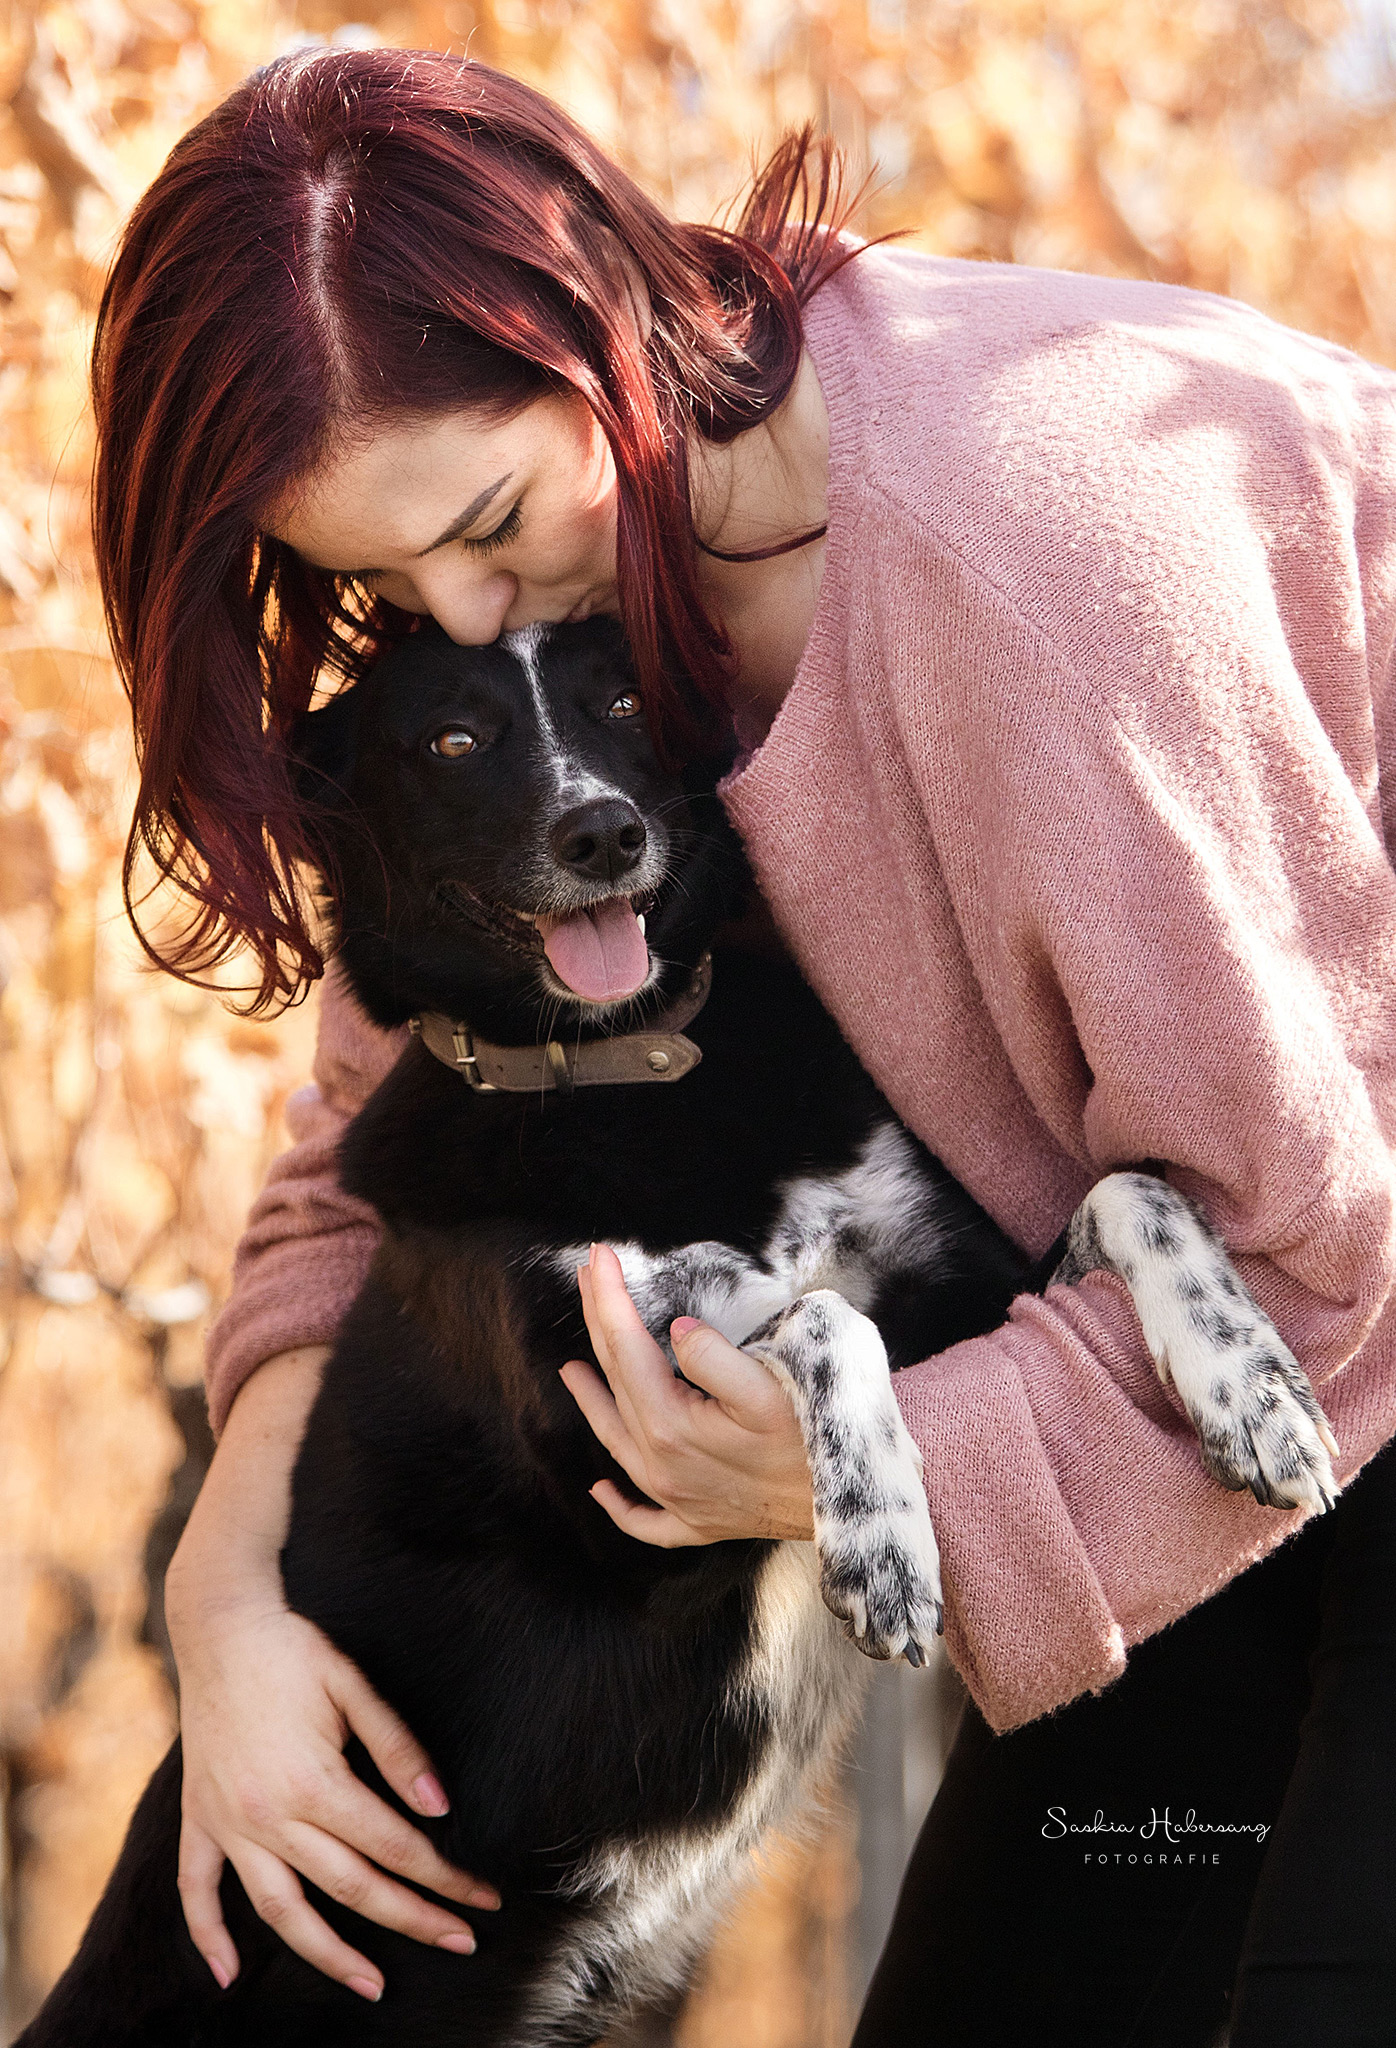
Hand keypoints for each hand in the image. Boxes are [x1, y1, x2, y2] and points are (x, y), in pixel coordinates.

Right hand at [169, 1591, 499, 2000]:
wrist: (219, 1625)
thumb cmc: (294, 1650)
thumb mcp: (352, 1684)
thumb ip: (396, 1747)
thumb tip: (438, 1805)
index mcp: (314, 1781)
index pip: (394, 1847)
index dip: (444, 1877)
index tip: (483, 1899)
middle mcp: (268, 1814)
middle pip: (352, 1887)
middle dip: (413, 1919)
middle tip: (461, 1943)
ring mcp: (229, 1823)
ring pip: (281, 1910)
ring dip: (327, 1956)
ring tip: (373, 1985)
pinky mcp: (199, 1818)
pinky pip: (196, 1890)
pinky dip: (208, 1937)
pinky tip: (230, 1977)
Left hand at [559, 1241, 815, 1546]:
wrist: (850, 1508)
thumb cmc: (814, 1441)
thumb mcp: (770, 1389)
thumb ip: (715, 1358)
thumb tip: (677, 1333)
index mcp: (672, 1426)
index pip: (628, 1347)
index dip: (611, 1298)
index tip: (599, 1255)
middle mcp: (662, 1466)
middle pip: (617, 1383)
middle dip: (599, 1325)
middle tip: (587, 1278)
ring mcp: (676, 1499)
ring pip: (617, 1444)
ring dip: (592, 1402)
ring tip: (570, 1369)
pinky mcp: (697, 1522)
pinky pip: (643, 1519)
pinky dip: (618, 1505)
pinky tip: (601, 1490)